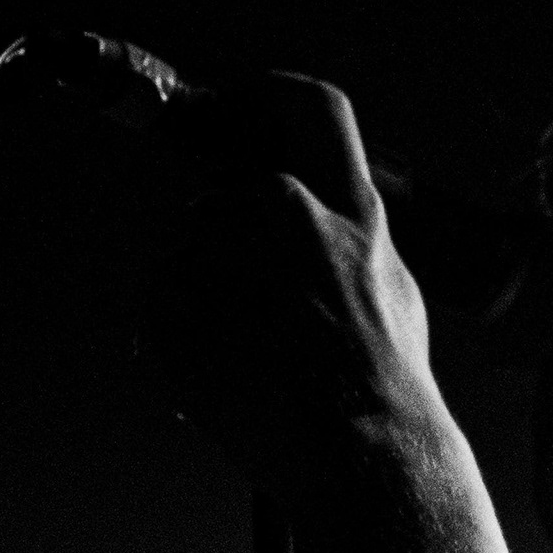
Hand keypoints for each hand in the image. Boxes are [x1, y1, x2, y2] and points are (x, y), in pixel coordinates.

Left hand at [150, 74, 447, 494]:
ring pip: (187, 258)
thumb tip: (309, 209)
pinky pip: (159, 304)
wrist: (361, 457)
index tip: (238, 106)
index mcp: (351, 207)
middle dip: (220, 248)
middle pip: (222, 200)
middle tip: (239, 303)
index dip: (266, 95)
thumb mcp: (393, 292)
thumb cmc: (385, 389)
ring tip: (248, 363)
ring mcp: (225, 254)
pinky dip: (178, 339)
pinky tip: (222, 378)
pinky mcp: (171, 300)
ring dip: (202, 302)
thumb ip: (349, 239)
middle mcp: (287, 214)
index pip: (309, 107)